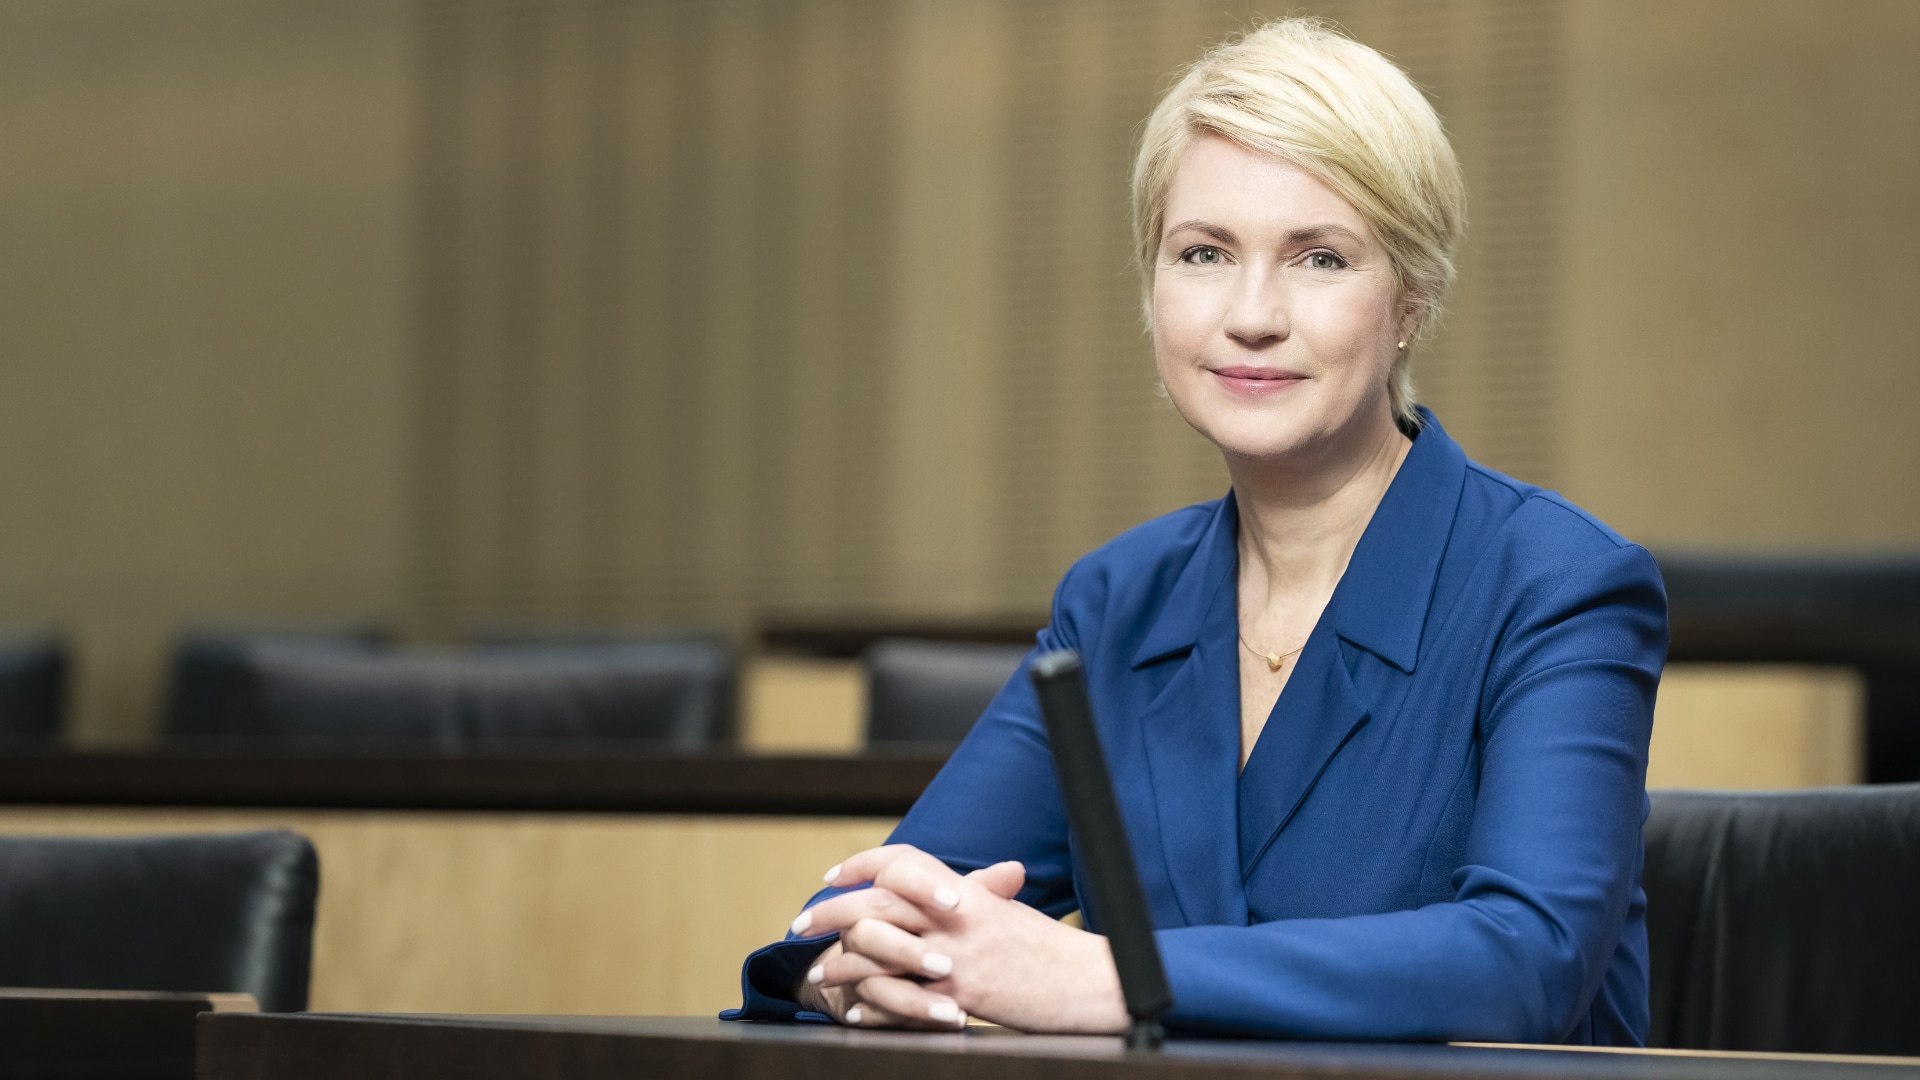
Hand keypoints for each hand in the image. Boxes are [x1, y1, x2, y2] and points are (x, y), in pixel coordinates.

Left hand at [792, 844, 1127, 1033]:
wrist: (1087, 980)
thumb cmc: (1048, 950)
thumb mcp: (1008, 913)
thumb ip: (975, 897)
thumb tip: (949, 891)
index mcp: (964, 891)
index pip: (902, 860)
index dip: (862, 864)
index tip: (833, 877)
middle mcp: (956, 916)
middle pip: (877, 900)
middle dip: (830, 913)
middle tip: (800, 925)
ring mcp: (956, 954)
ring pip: (879, 948)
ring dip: (842, 962)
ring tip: (819, 975)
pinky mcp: (962, 992)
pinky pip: (902, 998)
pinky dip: (873, 1005)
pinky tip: (856, 1011)